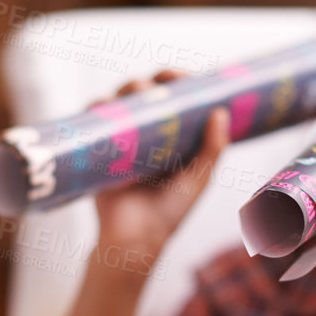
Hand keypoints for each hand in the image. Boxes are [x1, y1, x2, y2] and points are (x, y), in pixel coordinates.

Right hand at [91, 69, 231, 258]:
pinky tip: (103, 106)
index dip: (177, 82)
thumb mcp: (198, 179)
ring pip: (118, 104)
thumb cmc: (170, 212)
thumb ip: (212, 148)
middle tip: (155, 85)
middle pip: (143, 97)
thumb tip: (221, 111)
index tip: (182, 76)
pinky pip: (93, 123)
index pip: (173, 100)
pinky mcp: (99, 152)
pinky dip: (95, 108)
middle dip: (147, 84)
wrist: (135, 239)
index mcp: (172, 139)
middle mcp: (146, 137)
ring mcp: (121, 143)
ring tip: (132, 97)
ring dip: (122, 92)